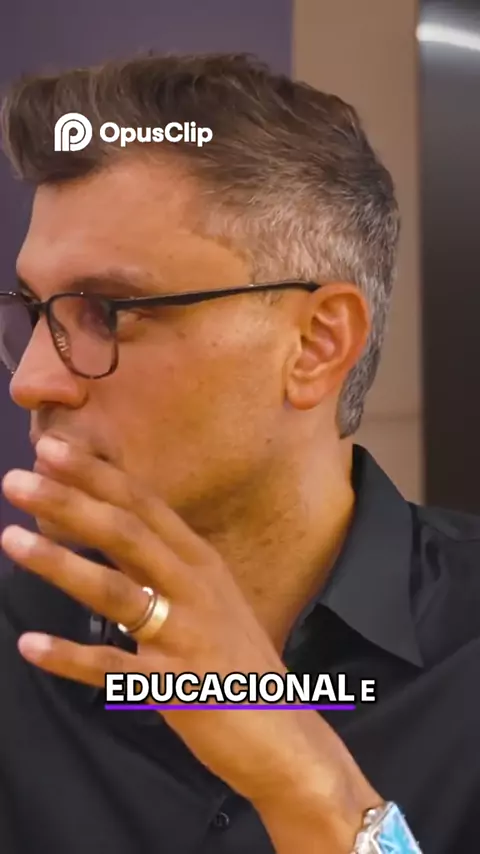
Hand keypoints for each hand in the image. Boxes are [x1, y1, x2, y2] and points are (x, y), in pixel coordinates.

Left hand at [1, 436, 375, 844]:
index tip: (51, 448)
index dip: (96, 475)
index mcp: (200, 562)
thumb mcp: (207, 598)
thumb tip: (108, 528)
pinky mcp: (175, 684)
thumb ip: (160, 565)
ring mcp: (186, 634)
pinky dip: (70, 656)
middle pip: (127, 533)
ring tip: (10, 540)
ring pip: (116, 591)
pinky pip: (114, 666)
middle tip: (17, 479)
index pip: (144, 505)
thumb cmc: (235, 659)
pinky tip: (30, 645)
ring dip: (61, 564)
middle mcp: (196, 587)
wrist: (282, 730)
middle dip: (70, 502)